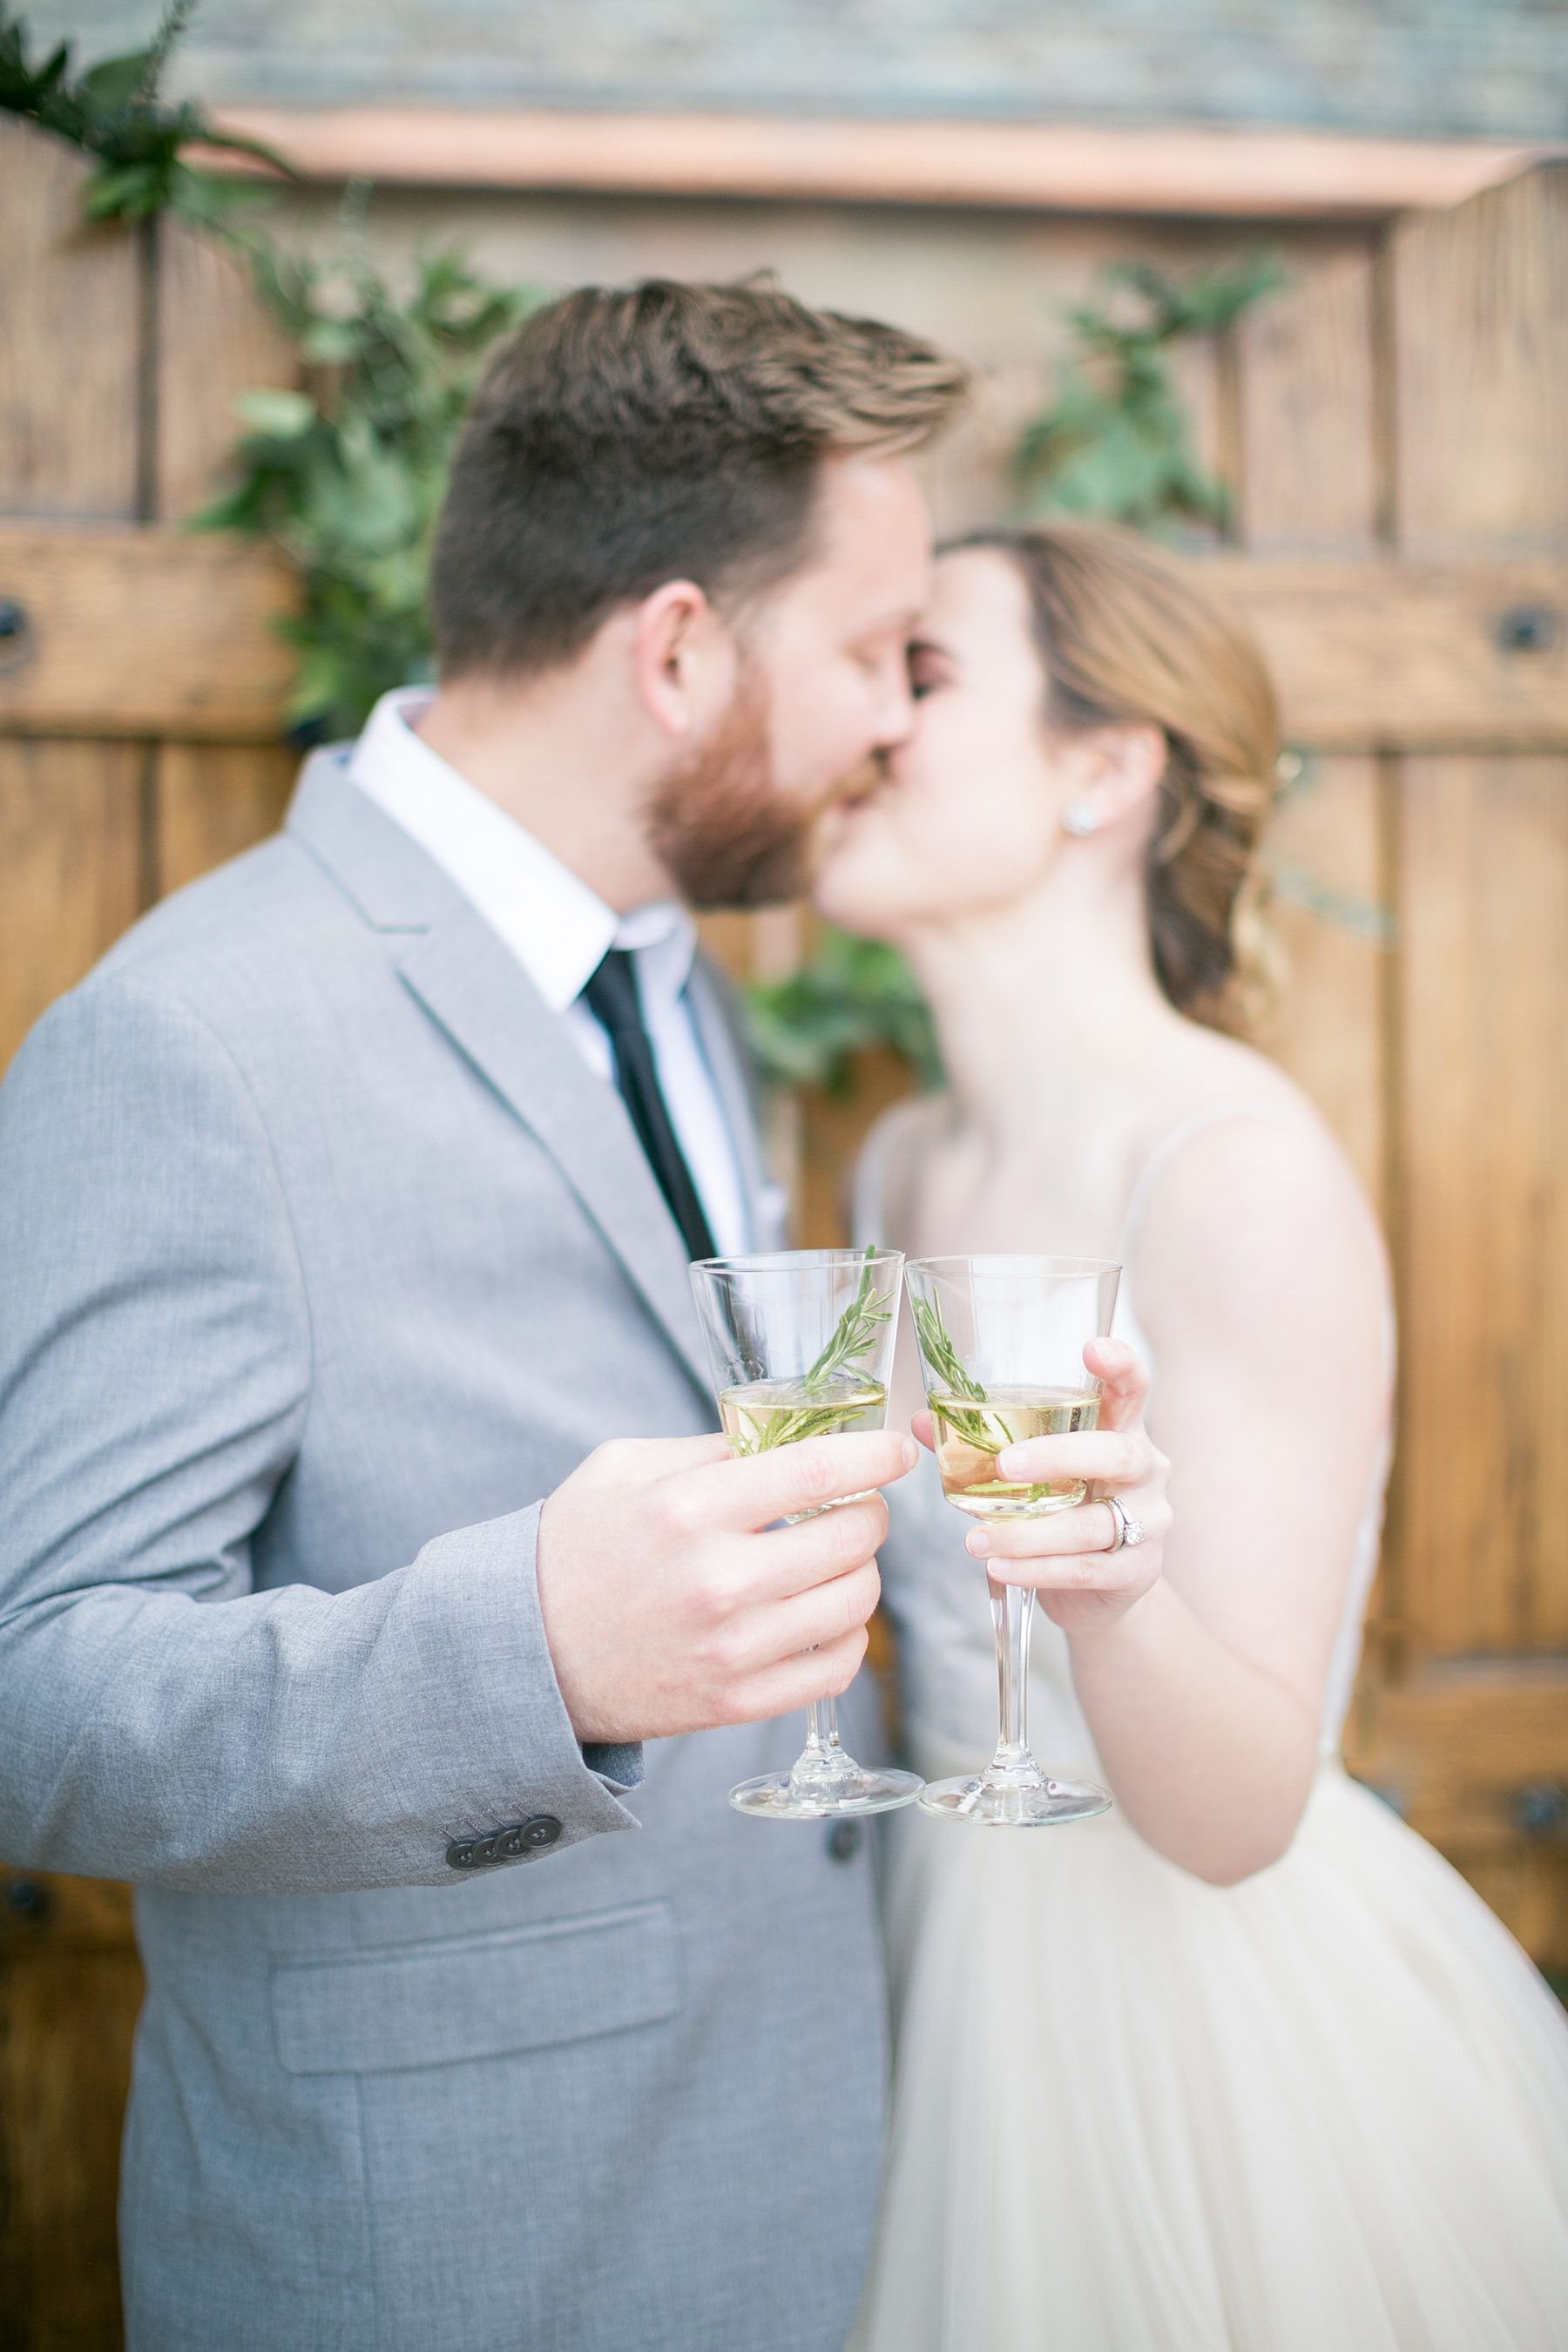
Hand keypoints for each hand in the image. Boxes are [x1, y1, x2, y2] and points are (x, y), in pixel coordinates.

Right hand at [536, 1428, 917, 1743]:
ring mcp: (734, 1648)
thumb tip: (789, 1439)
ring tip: (832, 1561)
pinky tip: (821, 1615)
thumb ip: (710, 1448)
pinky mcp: (738, 1701)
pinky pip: (836, 1667)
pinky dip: (847, 1636)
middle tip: (855, 1508)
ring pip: (856, 1602)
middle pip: (853, 1537)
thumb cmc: (573, 1550)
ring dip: (859, 1573)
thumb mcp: (623, 1468)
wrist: (524, 1656)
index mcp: (689, 1508)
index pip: (819, 1470)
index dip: (875, 1456)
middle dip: (869, 1514)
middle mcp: (720, 1580)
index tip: (896, 1451)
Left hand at [912, 1338, 1170, 1637]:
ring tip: (977, 1541)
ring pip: (1092, 1524)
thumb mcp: (1035, 1473)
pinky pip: (1086, 1568)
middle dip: (1058, 1456)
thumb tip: (923, 1421)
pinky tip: (1000, 1568)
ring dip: (1030, 1534)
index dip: (1120, 1365)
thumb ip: (986, 1447)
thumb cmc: (1065, 1509)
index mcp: (1122, 1430)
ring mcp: (1149, 1520)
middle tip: (1004, 1466)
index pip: (1133, 1388)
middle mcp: (1144, 1470)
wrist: (1099, 1588)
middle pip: (1116, 1454)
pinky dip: (1038, 1570)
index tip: (1092, 1349)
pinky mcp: (1138, 1570)